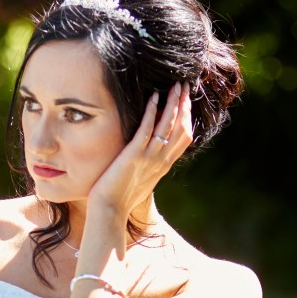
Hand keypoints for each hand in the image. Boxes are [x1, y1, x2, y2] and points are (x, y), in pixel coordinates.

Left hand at [87, 82, 192, 218]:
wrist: (109, 213)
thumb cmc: (119, 200)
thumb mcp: (140, 181)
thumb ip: (147, 167)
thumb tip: (146, 157)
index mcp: (163, 166)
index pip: (184, 138)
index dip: (187, 117)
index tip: (186, 101)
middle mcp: (161, 161)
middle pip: (181, 128)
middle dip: (185, 105)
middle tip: (186, 85)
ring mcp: (149, 158)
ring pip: (169, 126)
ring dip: (174, 102)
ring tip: (176, 84)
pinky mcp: (134, 156)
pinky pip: (147, 130)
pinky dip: (152, 112)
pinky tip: (154, 96)